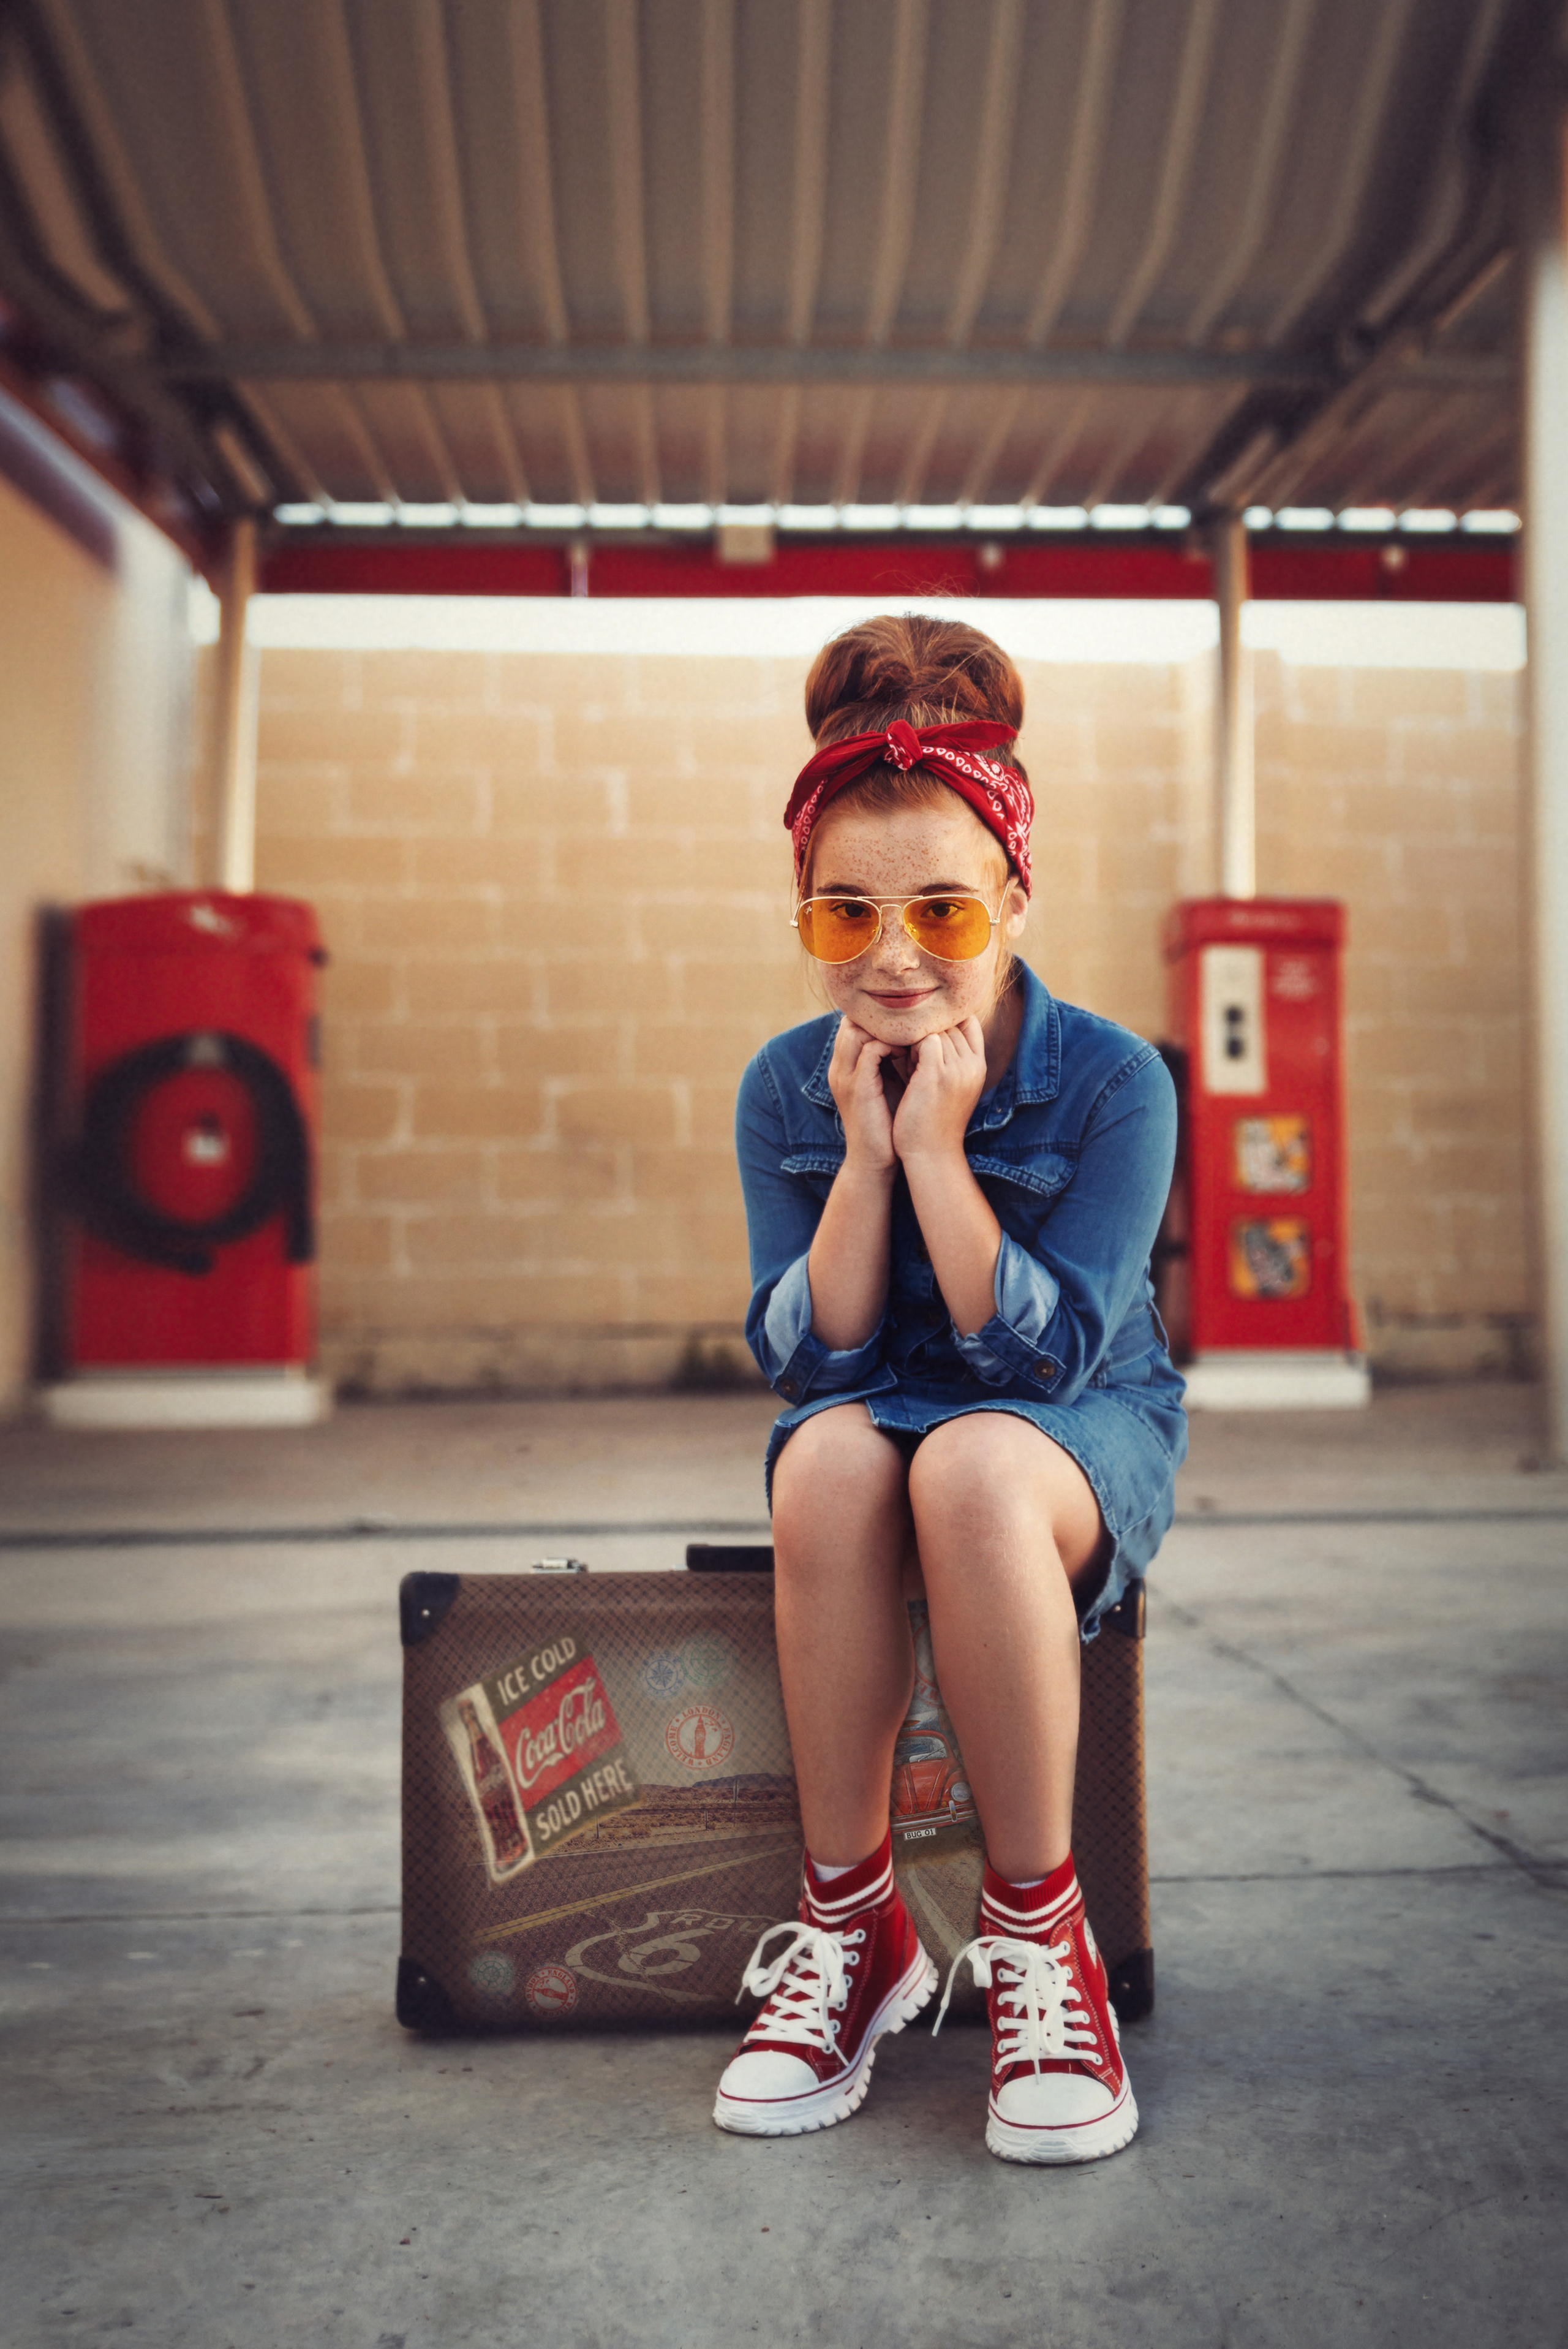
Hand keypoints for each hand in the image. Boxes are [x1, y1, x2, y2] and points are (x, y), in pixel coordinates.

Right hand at [826, 1017, 896, 1172]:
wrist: (874, 1161)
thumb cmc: (886, 1125)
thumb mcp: (886, 1086)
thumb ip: (891, 1062)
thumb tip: (913, 1039)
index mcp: (844, 1066)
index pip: (853, 1023)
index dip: (878, 1019)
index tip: (906, 1023)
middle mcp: (839, 1067)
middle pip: (851, 1020)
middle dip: (881, 1019)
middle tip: (910, 1022)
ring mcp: (845, 1075)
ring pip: (858, 1029)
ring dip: (887, 1030)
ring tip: (910, 1036)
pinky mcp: (858, 1086)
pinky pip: (871, 1049)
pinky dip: (891, 1045)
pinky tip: (908, 1053)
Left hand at [891, 1016, 987, 1167]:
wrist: (931, 1154)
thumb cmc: (934, 1121)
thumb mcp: (952, 1086)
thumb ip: (949, 1060)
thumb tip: (932, 1033)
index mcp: (979, 1066)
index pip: (969, 1022)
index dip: (946, 1023)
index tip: (926, 1036)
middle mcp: (972, 1064)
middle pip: (950, 1023)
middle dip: (928, 1031)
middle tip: (911, 1052)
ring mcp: (956, 1068)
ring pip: (936, 1029)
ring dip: (917, 1038)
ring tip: (907, 1060)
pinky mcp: (935, 1074)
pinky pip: (924, 1038)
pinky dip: (909, 1045)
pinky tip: (901, 1062)